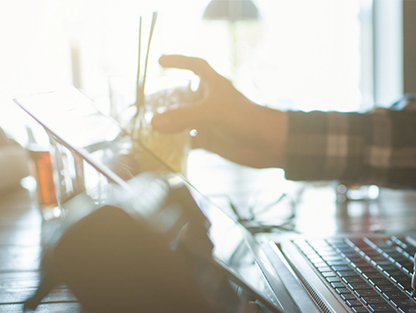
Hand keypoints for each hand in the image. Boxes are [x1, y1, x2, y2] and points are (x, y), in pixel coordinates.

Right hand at [151, 55, 287, 168]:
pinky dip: (179, 145)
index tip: (161, 62)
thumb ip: (183, 117)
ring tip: (149, 125)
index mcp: (214, 85)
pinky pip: (190, 141)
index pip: (195, 66)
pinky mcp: (213, 141)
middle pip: (184, 96)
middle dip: (166, 99)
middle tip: (145, 104)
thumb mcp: (212, 112)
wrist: (270, 144)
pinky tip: (165, 148)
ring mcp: (211, 122)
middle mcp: (211, 102)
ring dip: (169, 123)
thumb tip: (154, 124)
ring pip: (184, 120)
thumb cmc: (246, 118)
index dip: (179, 61)